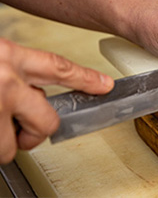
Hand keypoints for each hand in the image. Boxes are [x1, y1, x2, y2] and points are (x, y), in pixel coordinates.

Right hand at [0, 38, 113, 163]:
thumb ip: (14, 68)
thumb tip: (28, 86)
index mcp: (10, 56)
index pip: (60, 68)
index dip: (86, 79)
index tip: (105, 86)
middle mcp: (8, 81)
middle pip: (49, 121)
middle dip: (37, 130)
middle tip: (20, 129)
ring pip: (15, 145)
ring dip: (5, 142)